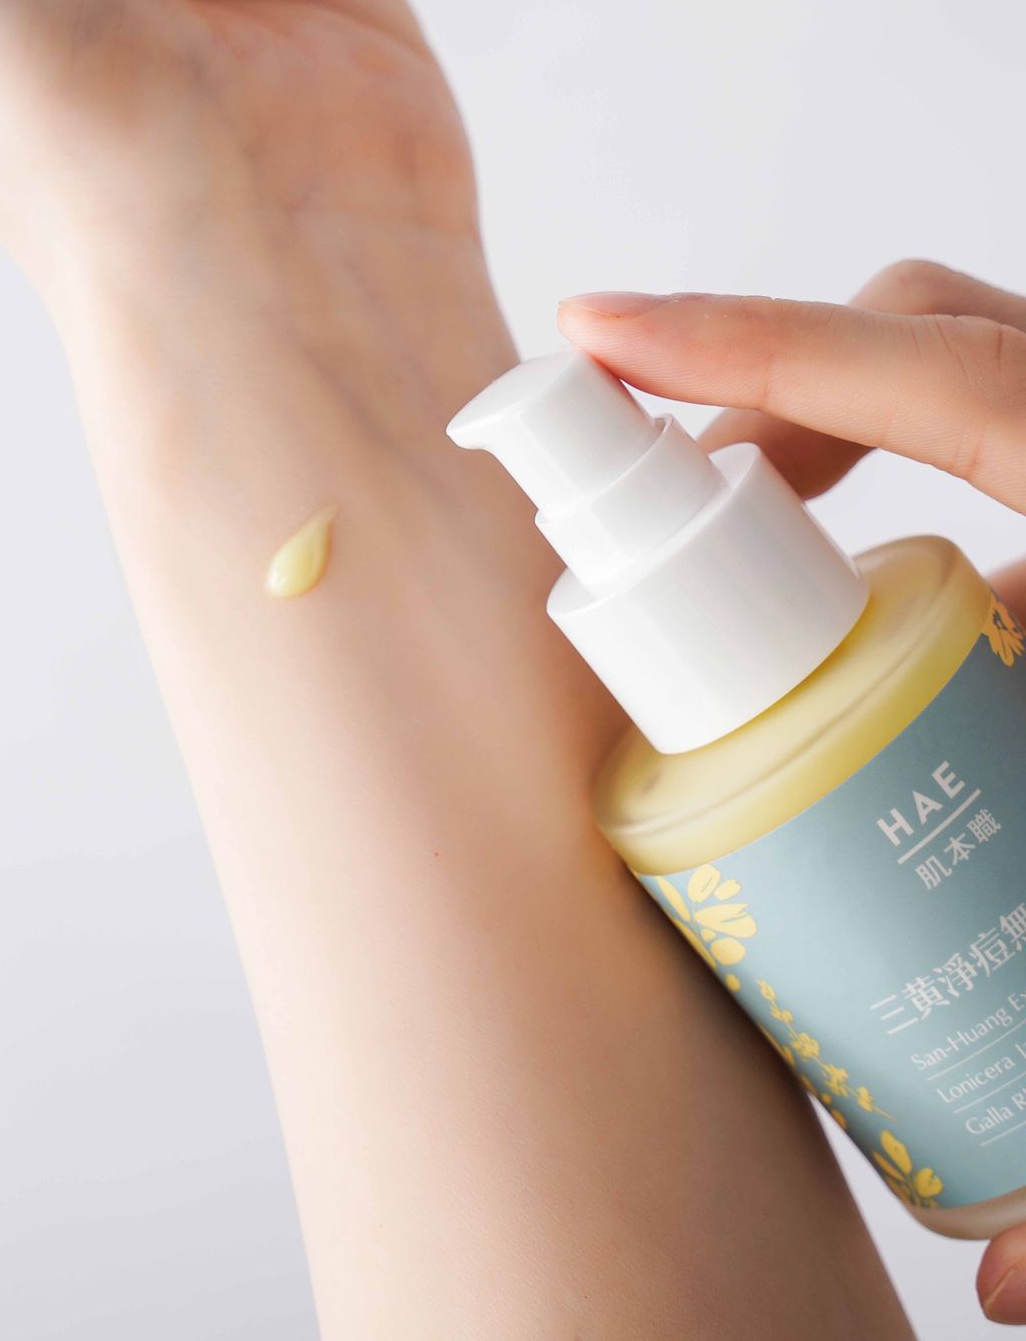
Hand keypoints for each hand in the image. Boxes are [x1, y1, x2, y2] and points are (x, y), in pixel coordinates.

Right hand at [559, 257, 1025, 1326]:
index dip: (743, 342)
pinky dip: (952, 500)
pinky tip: (936, 620)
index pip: (924, 374)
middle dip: (773, 387)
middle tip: (672, 503)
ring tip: (766, 544)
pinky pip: (1022, 449)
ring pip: (976, 371)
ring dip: (854, 431)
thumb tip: (1011, 1273)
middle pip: (931, 336)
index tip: (595, 331)